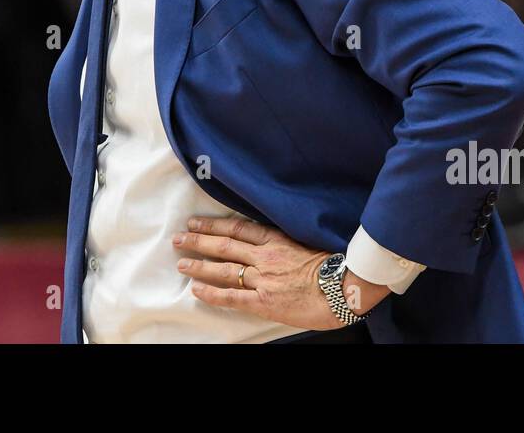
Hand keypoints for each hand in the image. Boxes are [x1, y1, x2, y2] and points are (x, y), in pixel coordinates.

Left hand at [172, 215, 391, 329]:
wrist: (344, 288)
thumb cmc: (333, 266)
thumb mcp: (307, 242)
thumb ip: (286, 241)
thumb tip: (271, 241)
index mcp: (276, 239)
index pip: (238, 228)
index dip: (214, 225)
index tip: (196, 223)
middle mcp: (265, 256)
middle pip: (224, 245)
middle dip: (199, 241)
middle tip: (179, 238)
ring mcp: (263, 278)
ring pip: (224, 269)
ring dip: (200, 265)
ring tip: (182, 263)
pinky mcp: (264, 300)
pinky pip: (232, 296)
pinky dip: (212, 292)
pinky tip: (197, 289)